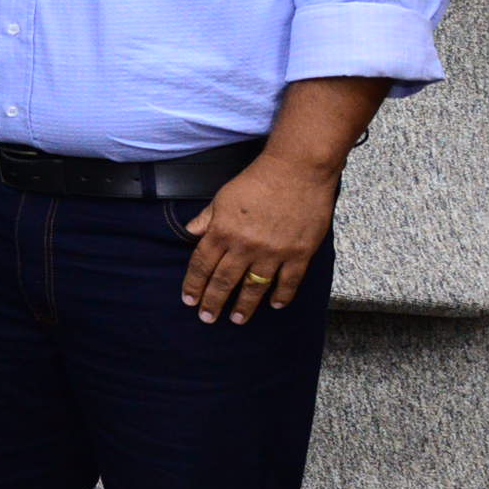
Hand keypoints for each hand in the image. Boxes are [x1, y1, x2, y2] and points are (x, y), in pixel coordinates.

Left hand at [181, 151, 339, 324]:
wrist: (297, 170)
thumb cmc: (258, 180)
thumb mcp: (222, 196)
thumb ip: (206, 218)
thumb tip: (190, 233)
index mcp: (223, 232)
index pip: (202, 265)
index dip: (194, 285)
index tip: (189, 300)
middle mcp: (245, 246)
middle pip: (224, 281)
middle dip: (213, 302)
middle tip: (207, 318)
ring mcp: (273, 252)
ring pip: (255, 287)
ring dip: (244, 306)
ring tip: (237, 319)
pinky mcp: (299, 253)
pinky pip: (289, 282)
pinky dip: (282, 296)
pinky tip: (275, 305)